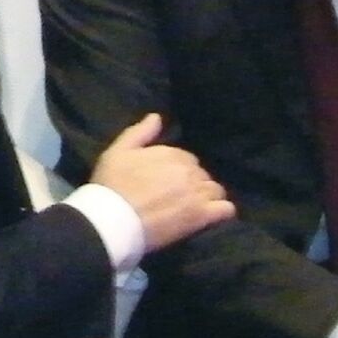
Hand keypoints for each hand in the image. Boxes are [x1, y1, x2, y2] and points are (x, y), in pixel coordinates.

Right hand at [89, 113, 234, 250]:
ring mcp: (197, 194)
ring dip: (207, 197)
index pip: (188, 159)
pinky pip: (225, 210)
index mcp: (172, 153)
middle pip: (202, 175)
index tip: (167, 183)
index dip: (179, 171)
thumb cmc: (111, 185)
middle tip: (178, 198)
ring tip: (194, 208)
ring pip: (215, 191)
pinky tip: (213, 216)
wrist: (112, 220)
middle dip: (194, 184)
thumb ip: (140, 132)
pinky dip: (222, 211)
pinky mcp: (201, 217)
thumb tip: (157, 117)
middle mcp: (188, 171)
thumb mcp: (118, 151)